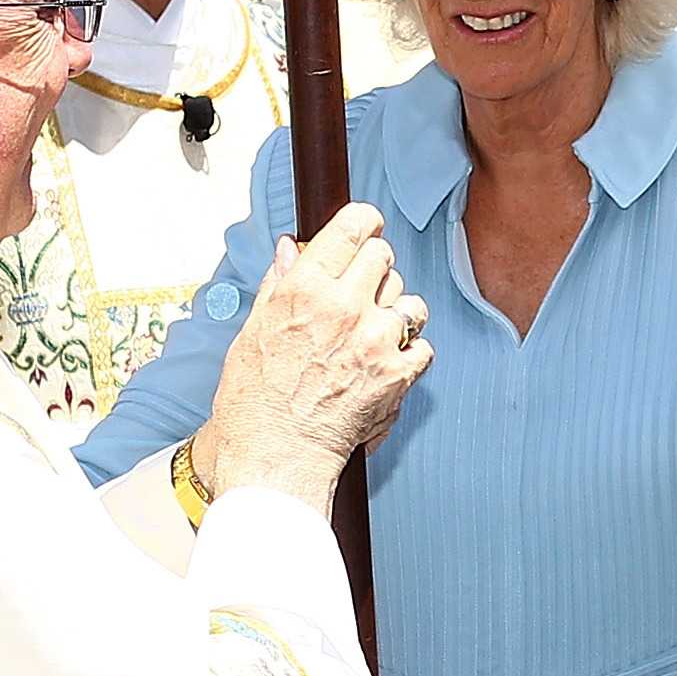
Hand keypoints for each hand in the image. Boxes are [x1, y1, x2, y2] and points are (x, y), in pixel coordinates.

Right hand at [193, 202, 431, 511]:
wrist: (275, 454)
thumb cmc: (255, 400)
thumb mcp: (253, 331)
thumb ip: (280, 283)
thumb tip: (291, 248)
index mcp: (304, 289)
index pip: (352, 227)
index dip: (364, 221)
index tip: (367, 225)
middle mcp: (344, 308)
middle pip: (384, 256)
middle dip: (375, 267)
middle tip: (361, 289)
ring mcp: (376, 340)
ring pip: (410, 301)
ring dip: (396, 312)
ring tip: (372, 334)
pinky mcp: (398, 374)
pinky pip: (423, 346)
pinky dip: (409, 354)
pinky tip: (384, 365)